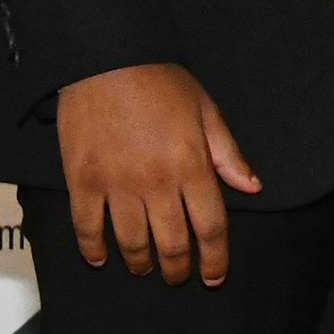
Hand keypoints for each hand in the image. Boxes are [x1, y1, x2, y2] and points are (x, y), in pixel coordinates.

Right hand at [58, 63, 260, 285]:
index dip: (215, 258)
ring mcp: (117, 184)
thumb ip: (227, 154)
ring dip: (141, 264)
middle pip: (172, 244)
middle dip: (178, 269)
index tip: (214, 274)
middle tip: (178, 277)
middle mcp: (156, 182)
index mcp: (191, 165)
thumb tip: (250, 187)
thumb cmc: (159, 79)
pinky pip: (87, 227)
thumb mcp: (205, 109)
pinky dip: (93, 249)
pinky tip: (101, 258)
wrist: (105, 57)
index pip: (210, 227)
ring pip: (131, 243)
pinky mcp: (82, 181)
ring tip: (145, 268)